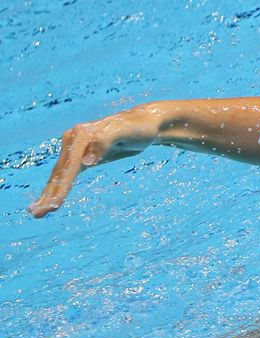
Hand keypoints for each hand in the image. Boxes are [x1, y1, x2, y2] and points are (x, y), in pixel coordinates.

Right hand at [29, 110, 155, 217]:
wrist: (144, 123)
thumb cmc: (136, 128)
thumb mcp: (125, 132)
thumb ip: (105, 142)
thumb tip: (86, 162)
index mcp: (82, 134)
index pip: (70, 166)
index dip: (61, 187)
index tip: (54, 205)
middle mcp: (73, 139)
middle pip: (60, 172)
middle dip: (49, 194)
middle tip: (37, 214)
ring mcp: (75, 148)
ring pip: (59, 175)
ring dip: (47, 195)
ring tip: (36, 213)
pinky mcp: (81, 156)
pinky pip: (66, 175)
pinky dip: (57, 189)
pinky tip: (49, 201)